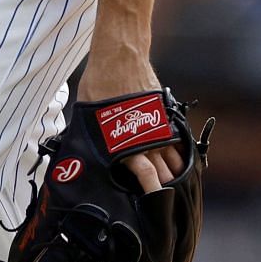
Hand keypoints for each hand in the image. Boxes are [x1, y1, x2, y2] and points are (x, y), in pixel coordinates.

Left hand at [78, 52, 181, 193]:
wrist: (121, 55)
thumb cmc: (100, 84)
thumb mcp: (88, 117)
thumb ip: (94, 139)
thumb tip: (80, 155)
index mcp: (127, 142)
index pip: (147, 176)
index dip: (154, 194)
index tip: (156, 206)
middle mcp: (148, 138)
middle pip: (166, 173)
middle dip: (167, 190)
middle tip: (165, 205)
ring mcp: (159, 127)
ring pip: (176, 159)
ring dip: (176, 174)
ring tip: (175, 189)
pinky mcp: (165, 115)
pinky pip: (178, 141)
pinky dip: (180, 154)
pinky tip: (179, 162)